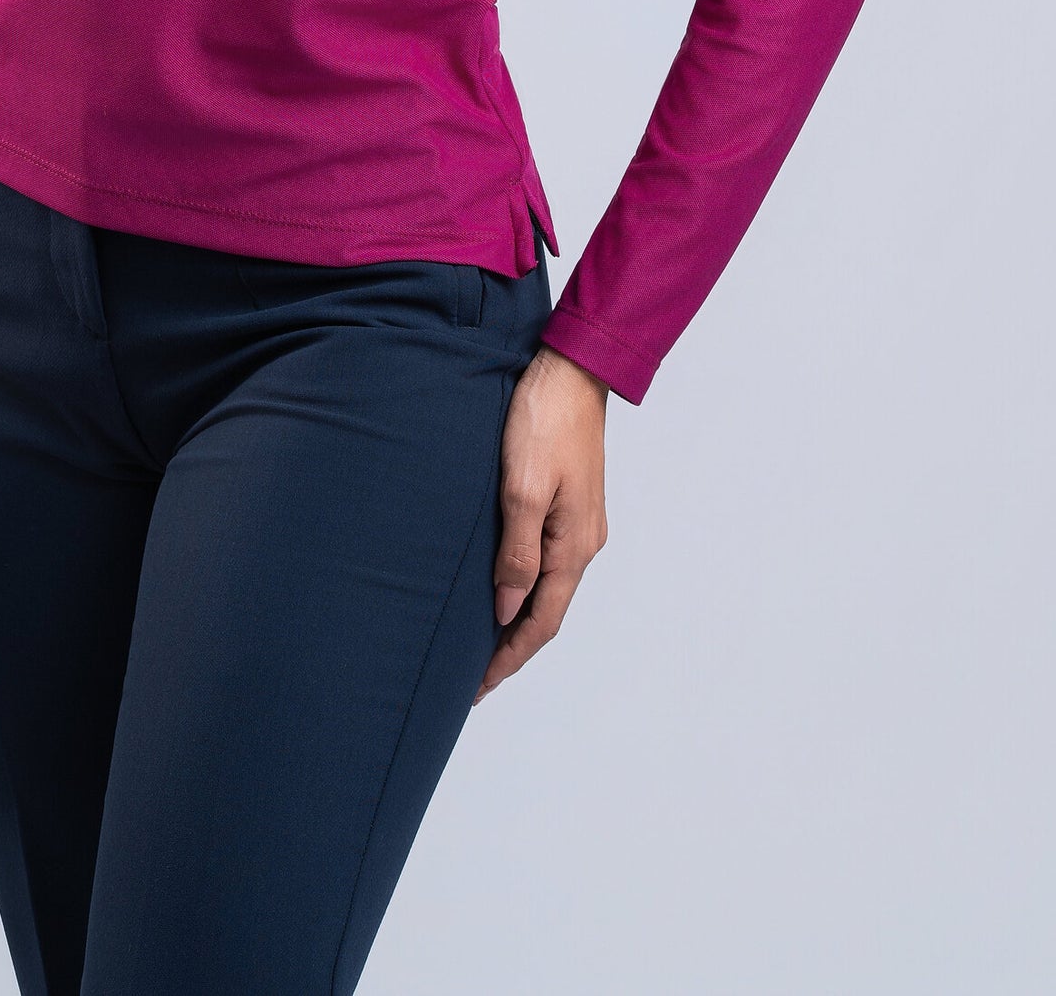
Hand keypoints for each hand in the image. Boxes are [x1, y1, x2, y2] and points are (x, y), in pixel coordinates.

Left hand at [474, 342, 608, 702]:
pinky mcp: (571, 501)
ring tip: (480, 640)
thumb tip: (507, 610)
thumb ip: (517, 553)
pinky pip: (548, 559)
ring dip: (517, 616)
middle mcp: (584, 541)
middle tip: (472, 677)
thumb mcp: (522, 489)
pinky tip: (501, 582)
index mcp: (574, 545)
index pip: (540, 623)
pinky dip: (524, 583)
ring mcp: (580, 521)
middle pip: (546, 611)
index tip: (477, 688)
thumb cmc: (543, 420)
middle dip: (511, 646)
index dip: (509, 659)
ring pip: (548, 586)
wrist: (572, 367)